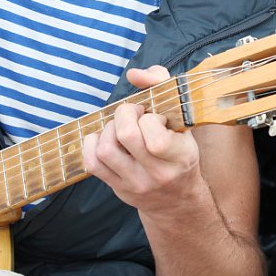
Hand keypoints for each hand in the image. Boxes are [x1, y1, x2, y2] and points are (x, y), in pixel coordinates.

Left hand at [82, 65, 203, 212]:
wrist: (177, 201)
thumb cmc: (179, 154)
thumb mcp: (182, 122)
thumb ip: (162, 86)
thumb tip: (134, 74)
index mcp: (181, 156)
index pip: (157, 137)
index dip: (149, 117)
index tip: (154, 116)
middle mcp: (158, 173)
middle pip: (126, 136)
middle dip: (125, 113)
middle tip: (132, 113)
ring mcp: (136, 183)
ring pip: (107, 149)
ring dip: (109, 129)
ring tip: (119, 127)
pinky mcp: (117, 188)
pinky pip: (92, 163)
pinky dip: (92, 144)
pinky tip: (105, 138)